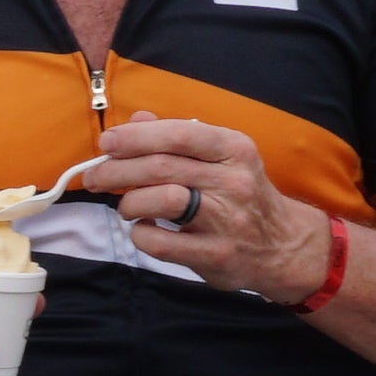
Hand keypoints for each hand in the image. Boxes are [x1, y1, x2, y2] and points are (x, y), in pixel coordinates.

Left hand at [92, 116, 334, 305]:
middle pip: (161, 166)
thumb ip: (180, 137)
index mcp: (235, 149)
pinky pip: (161, 242)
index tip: (107, 142)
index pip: (178, 134)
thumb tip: (136, 120)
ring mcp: (226, 220)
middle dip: (116, 170)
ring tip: (125, 206)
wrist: (283, 246)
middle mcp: (233, 181)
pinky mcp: (216, 255)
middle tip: (93, 176)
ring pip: (160, 199)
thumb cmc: (242, 195)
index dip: (135, 136)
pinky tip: (143, 230)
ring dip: (129, 202)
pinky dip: (141, 234)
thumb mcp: (223, 158)